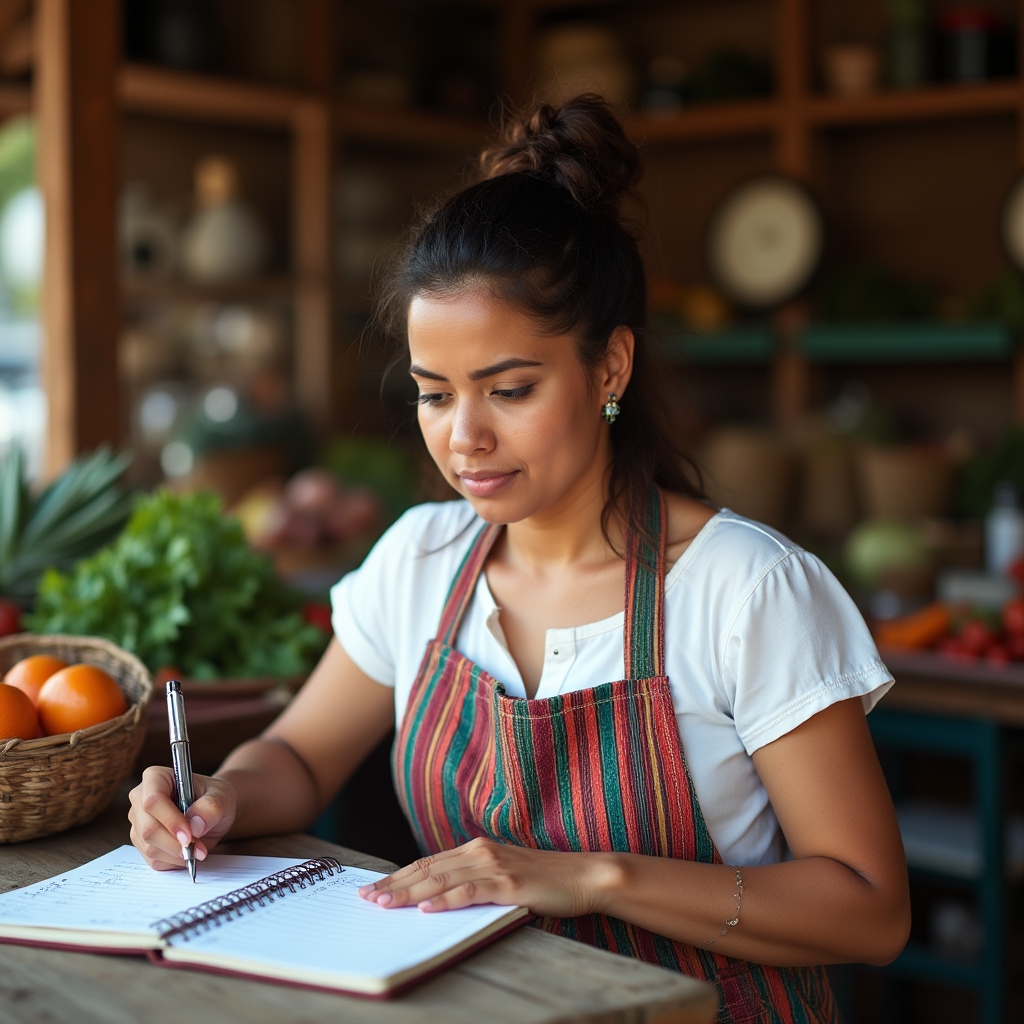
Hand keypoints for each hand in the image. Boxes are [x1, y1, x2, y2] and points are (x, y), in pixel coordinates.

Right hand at [128, 766, 236, 870]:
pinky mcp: (142, 843)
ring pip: (149, 848)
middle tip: (199, 850)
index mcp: (156, 777)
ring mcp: (139, 822)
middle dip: (175, 844)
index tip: (189, 836)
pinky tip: (188, 853)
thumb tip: (195, 826)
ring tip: (199, 850)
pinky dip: (173, 862)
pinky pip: (153, 860)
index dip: (170, 820)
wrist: (213, 811)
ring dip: (176, 854)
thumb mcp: (222, 796)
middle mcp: (140, 799)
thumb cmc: (215, 797)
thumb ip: (211, 807)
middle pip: (148, 829)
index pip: (153, 800)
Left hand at [357, 836, 616, 916]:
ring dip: (410, 893)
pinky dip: (445, 900)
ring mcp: (494, 866)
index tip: (373, 887)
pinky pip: (470, 893)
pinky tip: (427, 908)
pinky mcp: (508, 884)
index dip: (398, 875)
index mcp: (477, 848)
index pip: (427, 863)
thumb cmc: (544, 879)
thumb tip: (440, 895)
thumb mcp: (503, 874)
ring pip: (441, 880)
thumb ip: (474, 879)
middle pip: (427, 869)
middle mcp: (480, 852)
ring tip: (384, 903)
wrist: (582, 875)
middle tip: (365, 897)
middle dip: (394, 884)